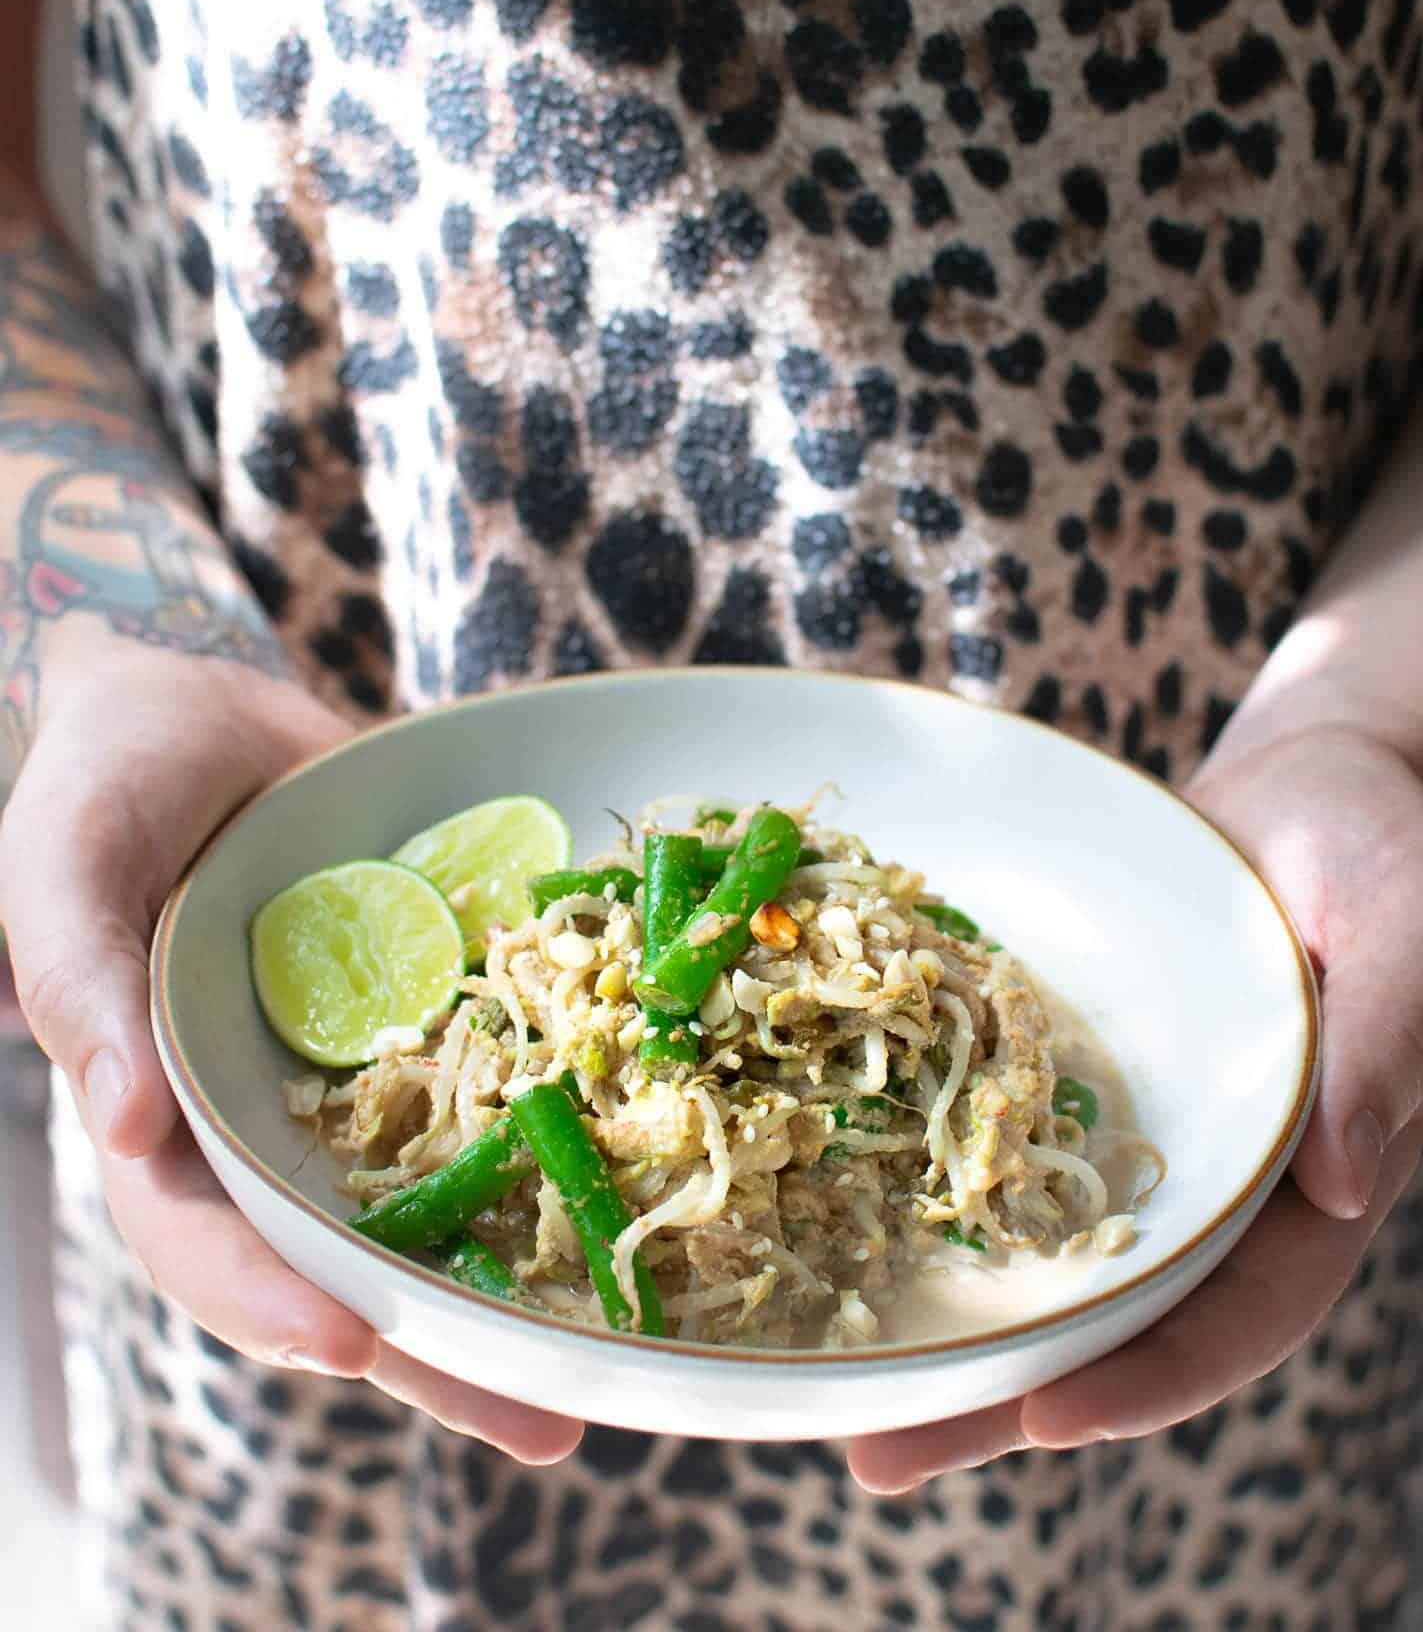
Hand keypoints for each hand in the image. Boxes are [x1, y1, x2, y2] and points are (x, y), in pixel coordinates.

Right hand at [0, 646, 581, 1462]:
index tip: (357, 1341)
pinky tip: (651, 1168)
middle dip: (441, 1349)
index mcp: (173, 1116)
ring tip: (624, 1350)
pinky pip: (500, 1073)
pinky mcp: (438, 1004)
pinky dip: (563, 1124)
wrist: (197, 714)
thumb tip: (126, 1122)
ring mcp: (366, 1067)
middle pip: (355, 1258)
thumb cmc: (98, 788)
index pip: (212, 1241)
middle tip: (554, 1421)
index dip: (274, 1299)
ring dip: (524, 1272)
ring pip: (445, 1191)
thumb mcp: (59, 868)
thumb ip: (78, 984)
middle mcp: (278, 1116)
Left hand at [849, 722, 1422, 1491]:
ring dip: (947, 1320)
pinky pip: (1000, 1139)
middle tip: (877, 1457)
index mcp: (1303, 1179)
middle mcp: (1211, 1177)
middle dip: (1004, 1392)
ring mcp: (1136, 1129)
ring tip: (831, 1391)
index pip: (1237, 1311)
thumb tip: (1342, 1179)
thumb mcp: (1407, 925)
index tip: (1043, 1419)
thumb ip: (1390, 1042)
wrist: (1315, 773)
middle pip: (1110, 1312)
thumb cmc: (1383, 843)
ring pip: (1039, 1246)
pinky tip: (830, 1208)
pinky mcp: (1073, 1067)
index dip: (1149, 1375)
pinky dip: (929, 1186)